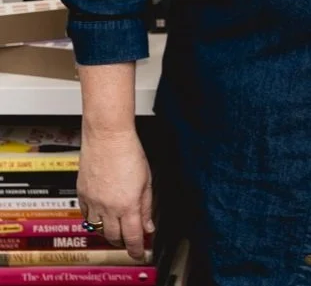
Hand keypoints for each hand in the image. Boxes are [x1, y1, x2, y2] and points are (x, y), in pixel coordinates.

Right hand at [78, 128, 153, 260]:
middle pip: (114, 237)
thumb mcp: (146, 179)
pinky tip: (101, 214)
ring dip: (108, 232)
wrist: (107, 136)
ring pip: (98, 229)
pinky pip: (85, 216)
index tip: (140, 254)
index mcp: (128, 204)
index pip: (133, 237)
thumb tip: (148, 225)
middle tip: (129, 239)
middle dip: (123, 242)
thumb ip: (146, 205)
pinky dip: (94, 219)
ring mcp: (93, 201)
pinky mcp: (82, 194)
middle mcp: (109, 206)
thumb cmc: (128, 151)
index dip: (136, 249)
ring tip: (117, 226)